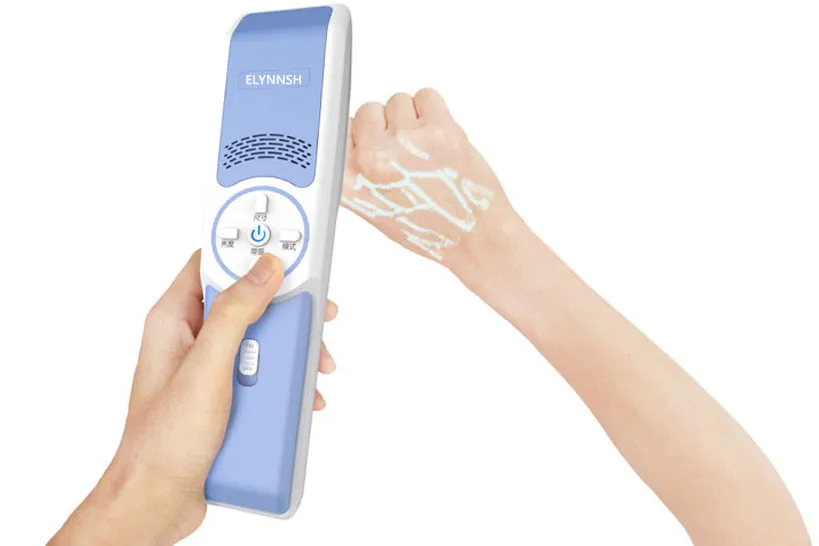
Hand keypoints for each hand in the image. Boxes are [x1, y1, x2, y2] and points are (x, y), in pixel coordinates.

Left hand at [50, 251, 338, 544]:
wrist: (158, 501)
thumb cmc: (163, 441)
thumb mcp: (205, 370)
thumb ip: (234, 315)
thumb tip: (265, 269)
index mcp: (176, 320)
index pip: (214, 262)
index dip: (251, 250)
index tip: (289, 246)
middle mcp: (194, 338)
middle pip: (251, 301)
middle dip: (288, 310)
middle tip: (318, 314)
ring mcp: (213, 367)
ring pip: (265, 339)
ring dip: (295, 351)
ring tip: (317, 367)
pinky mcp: (228, 394)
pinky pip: (266, 373)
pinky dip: (289, 381)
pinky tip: (304, 396)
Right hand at [341, 89, 523, 282]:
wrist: (475, 236)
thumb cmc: (430, 230)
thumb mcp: (375, 212)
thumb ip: (357, 176)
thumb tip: (353, 142)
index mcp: (351, 182)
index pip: (336, 134)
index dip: (357, 136)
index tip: (369, 142)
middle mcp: (373, 160)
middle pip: (366, 111)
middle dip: (385, 126)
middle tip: (405, 153)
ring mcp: (405, 141)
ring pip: (397, 101)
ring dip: (411, 118)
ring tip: (425, 148)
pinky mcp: (438, 128)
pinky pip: (426, 96)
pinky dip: (433, 111)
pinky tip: (438, 137)